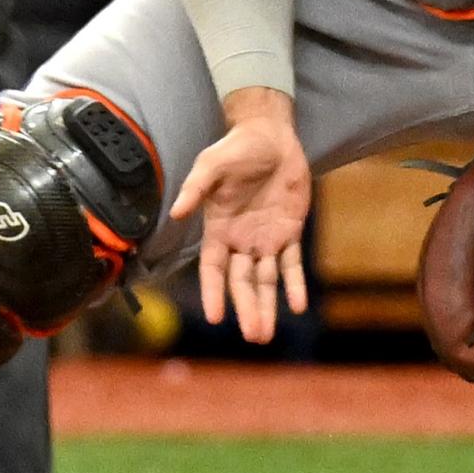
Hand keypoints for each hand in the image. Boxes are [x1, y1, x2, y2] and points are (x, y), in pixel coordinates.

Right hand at [170, 88, 310, 343]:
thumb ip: (194, 189)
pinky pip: (293, 263)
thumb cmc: (236, 149)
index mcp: (218, 228)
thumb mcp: (211, 165)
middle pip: (241, 281)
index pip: (213, 268)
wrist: (270, 137)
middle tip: (252, 335)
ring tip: (266, 333)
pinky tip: (297, 305)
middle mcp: (240, 239)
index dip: (213, 292)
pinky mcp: (290, 232)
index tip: (215, 317)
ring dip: (267, 306)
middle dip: (247, 309)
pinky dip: (295, 284)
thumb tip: (176, 213)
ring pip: (266, 280)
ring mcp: (266, 238)